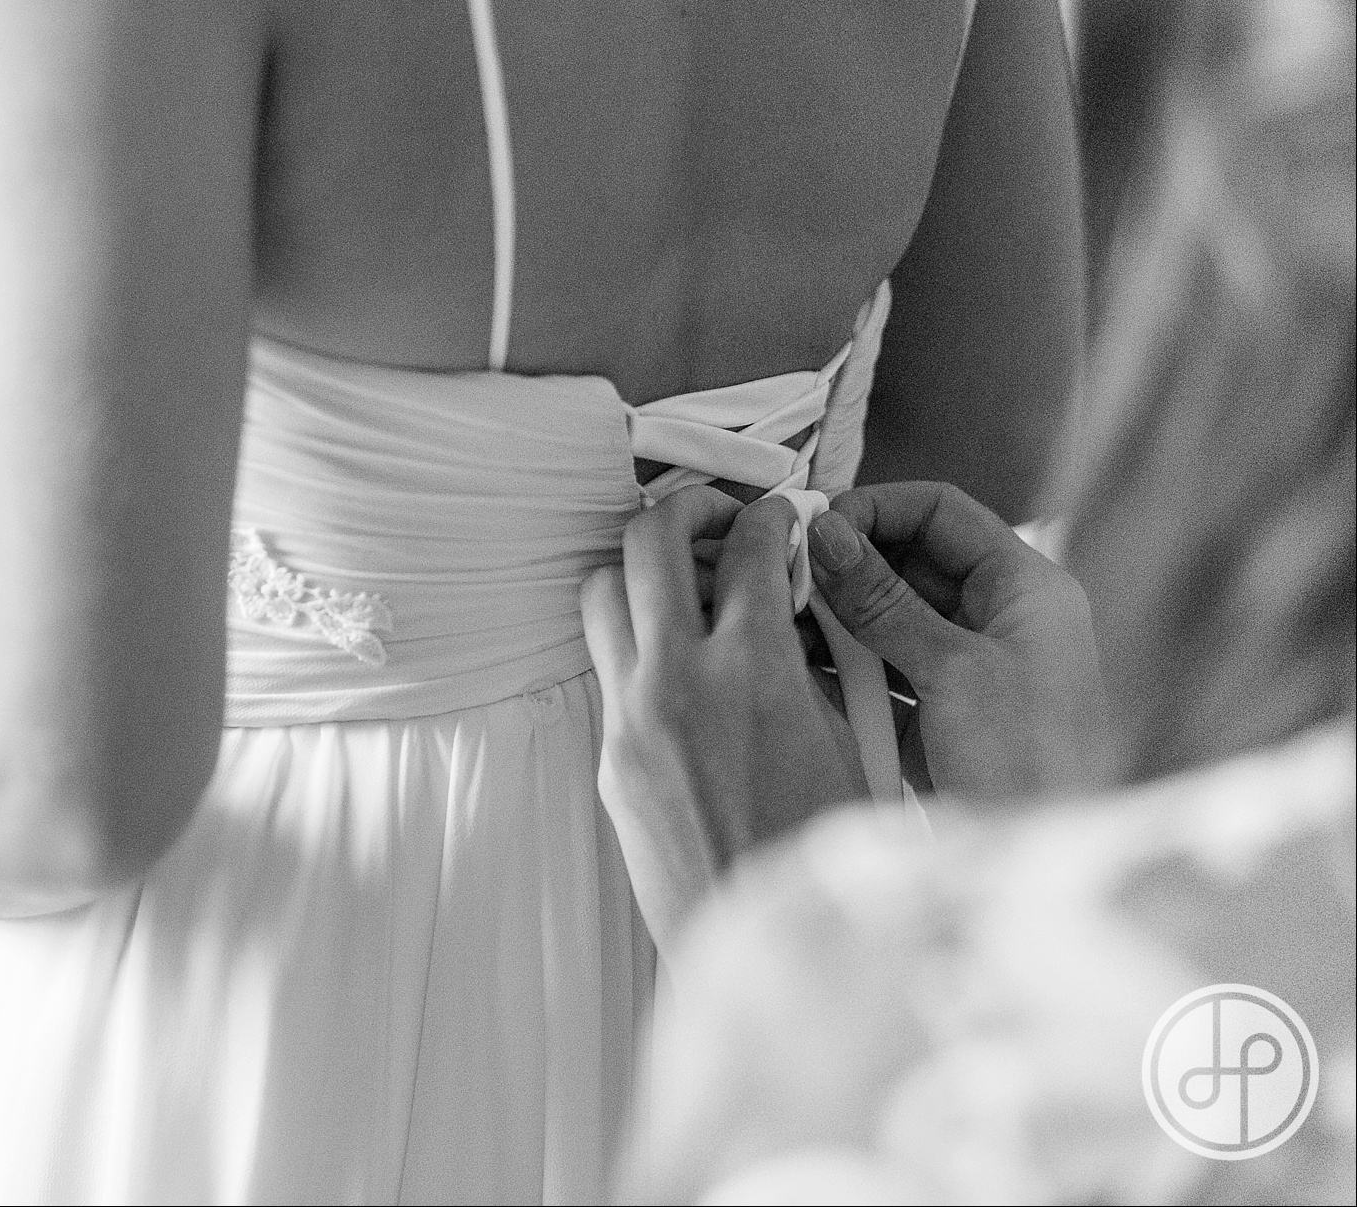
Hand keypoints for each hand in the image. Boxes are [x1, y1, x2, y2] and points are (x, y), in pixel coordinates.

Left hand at [584, 487, 868, 948]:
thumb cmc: (828, 853)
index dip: (771, 514)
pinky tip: (678, 661)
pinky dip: (638, 642)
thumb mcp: (849, 741)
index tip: (780, 517)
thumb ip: (812, 660)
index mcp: (756, 669)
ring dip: (643, 571)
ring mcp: (631, 718)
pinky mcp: (609, 758)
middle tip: (717, 521)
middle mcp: (679, 679)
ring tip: (687, 583)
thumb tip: (789, 605)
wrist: (766, 944)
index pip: (751, 544)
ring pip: (603, 593)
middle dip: (686, 509)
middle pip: (648, 539)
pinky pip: (609, 667)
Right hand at [808, 481, 1109, 796]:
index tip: (814, 528)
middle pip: (908, 560)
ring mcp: (966, 667)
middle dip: (845, 565)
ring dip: (836, 617)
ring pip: (887, 615)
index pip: (941, 512)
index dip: (876, 509)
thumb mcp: (952, 671)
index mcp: (1025, 588)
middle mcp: (998, 618)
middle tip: (783, 576)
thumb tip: (825, 532)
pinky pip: (880, 668)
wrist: (1036, 868)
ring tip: (782, 621)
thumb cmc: (1026, 763)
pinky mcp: (936, 712)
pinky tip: (799, 665)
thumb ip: (882, 600)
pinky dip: (841, 665)